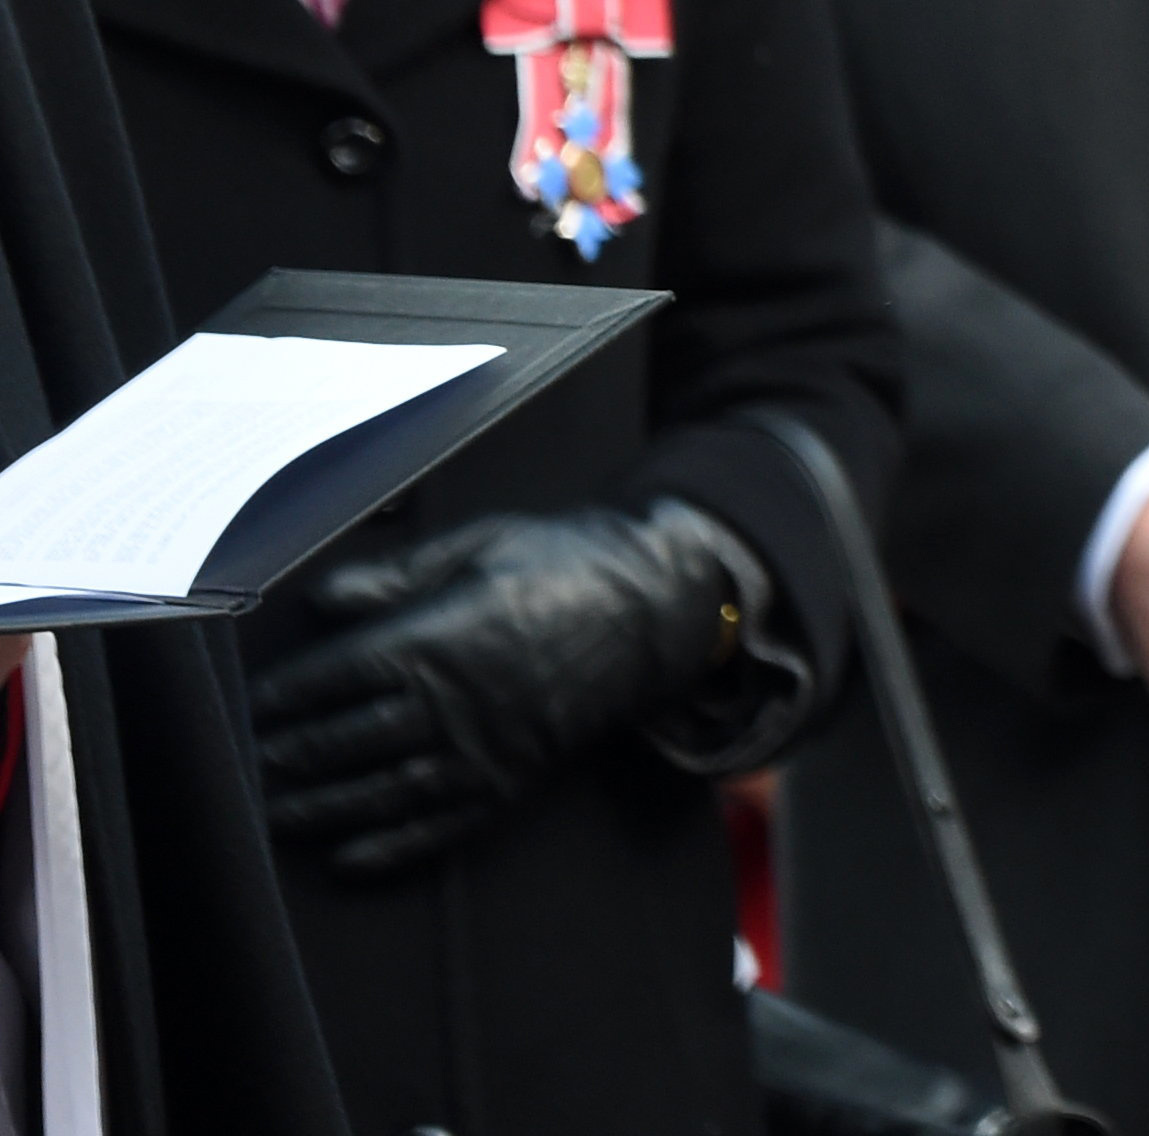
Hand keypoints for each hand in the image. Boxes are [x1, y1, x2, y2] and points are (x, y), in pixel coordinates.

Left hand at [253, 499, 750, 872]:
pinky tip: (350, 858)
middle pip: (349, 739)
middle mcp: (458, 699)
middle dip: (287, 758)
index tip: (247, 709)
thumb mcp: (484, 543)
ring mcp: (487, 746)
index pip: (340, 675)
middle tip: (237, 772)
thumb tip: (323, 598)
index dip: (286, 697)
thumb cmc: (568, 559)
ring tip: (271, 817)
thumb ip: (400, 574)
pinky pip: (445, 822)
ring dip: (321, 809)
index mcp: (442, 635)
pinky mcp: (515, 776)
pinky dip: (394, 847)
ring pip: (385, 789)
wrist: (660, 604)